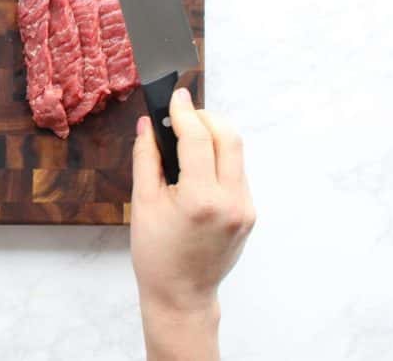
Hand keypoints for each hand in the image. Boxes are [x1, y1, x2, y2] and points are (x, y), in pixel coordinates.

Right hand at [130, 88, 254, 358]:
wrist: (182, 295)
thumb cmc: (156, 255)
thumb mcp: (142, 203)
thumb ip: (147, 158)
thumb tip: (149, 124)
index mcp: (201, 199)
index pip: (199, 139)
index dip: (185, 112)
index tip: (175, 97)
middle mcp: (231, 202)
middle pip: (230, 138)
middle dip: (207, 117)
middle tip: (183, 114)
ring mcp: (245, 208)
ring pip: (237, 153)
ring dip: (214, 136)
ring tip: (188, 138)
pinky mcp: (249, 213)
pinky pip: (237, 172)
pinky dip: (219, 158)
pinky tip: (198, 165)